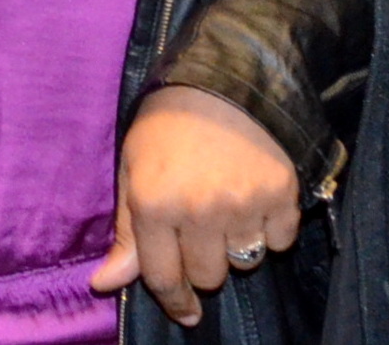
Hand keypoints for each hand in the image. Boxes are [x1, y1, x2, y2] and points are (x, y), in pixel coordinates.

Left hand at [91, 85, 300, 326]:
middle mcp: (200, 210)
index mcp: (155, 204)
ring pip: (245, 262)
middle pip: (208, 277)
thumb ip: (126, 232)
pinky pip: (280, 240)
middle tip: (202, 227)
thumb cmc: (167, 123)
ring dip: (236, 245)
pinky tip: (255, 198)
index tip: (185, 311)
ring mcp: (244, 203)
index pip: (163, 278)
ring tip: (228, 206)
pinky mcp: (282, 193)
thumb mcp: (133, 169)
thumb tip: (106, 284)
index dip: (173, 299)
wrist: (223, 77)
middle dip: (203, 261)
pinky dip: (271, 228)